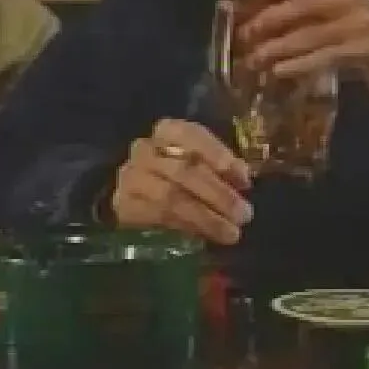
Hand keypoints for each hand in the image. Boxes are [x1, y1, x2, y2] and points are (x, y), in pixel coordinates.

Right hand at [111, 119, 252, 244]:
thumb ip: (219, 166)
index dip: (219, 156)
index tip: (244, 180)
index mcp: (166, 131)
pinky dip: (187, 227)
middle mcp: (144, 150)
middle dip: (218, 194)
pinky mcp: (124, 205)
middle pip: (183, 170)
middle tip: (244, 214)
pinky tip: (207, 237)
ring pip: (171, 197)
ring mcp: (131, 178)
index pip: (191, 135)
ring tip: (231, 233)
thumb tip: (242, 177)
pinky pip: (159, 217)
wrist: (138, 195)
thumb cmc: (180, 175)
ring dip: (205, 217)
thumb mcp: (200, 162)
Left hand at [239, 0, 368, 104]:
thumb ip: (315, 4)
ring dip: (279, 47)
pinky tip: (281, 71)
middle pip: (305, 4)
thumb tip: (266, 6)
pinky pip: (326, 56)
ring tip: (255, 59)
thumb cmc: (367, 38)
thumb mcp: (346, 12)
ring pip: (311, 33)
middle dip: (271, 19)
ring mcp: (365, 23)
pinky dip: (300, 64)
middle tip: (245, 34)